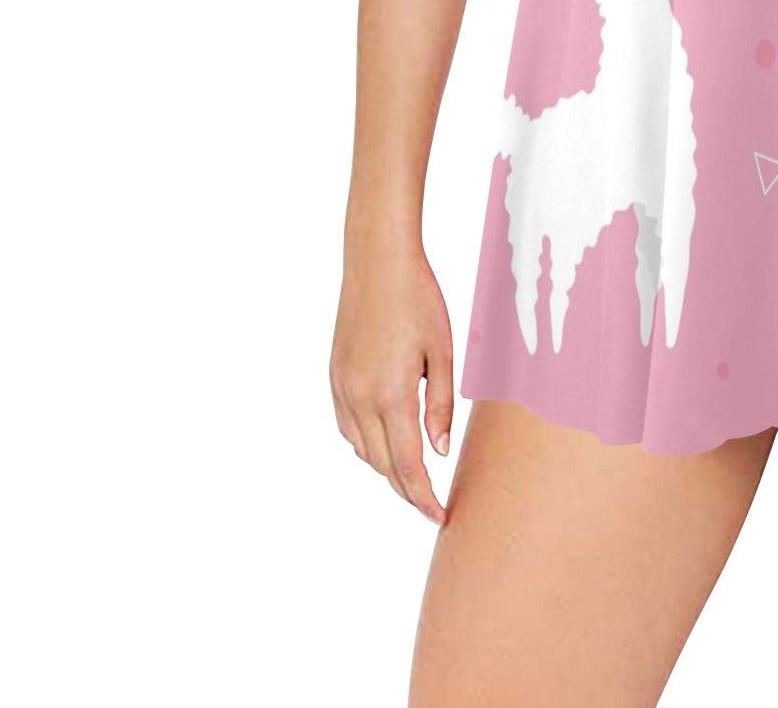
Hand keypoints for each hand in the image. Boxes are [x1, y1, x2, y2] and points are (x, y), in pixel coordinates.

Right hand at [329, 241, 453, 524]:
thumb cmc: (419, 299)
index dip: (423, 498)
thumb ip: (441, 405)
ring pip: (362, 450)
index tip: (439, 517)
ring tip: (414, 476)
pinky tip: (386, 441)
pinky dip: (367, 444)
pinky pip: (347, 428)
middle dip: (408, 490)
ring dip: (386, 468)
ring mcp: (342, 388)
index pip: (408, 466)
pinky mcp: (334, 377)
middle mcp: (360, 398)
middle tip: (432, 504)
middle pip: (383, 466)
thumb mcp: (444, 351)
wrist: (377, 261)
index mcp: (392, 394)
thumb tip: (439, 452)